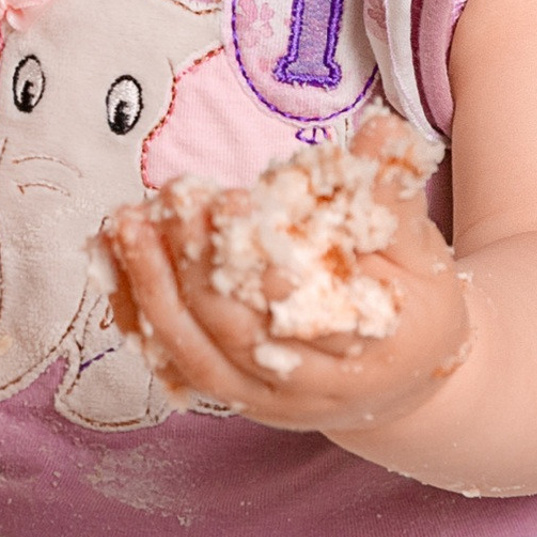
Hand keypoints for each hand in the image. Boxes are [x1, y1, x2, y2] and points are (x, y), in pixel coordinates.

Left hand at [105, 115, 472, 435]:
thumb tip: (382, 133)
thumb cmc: (414, 309)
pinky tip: (113, 256)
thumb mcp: (423, 255)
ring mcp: (264, 404)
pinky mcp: (228, 400)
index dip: (267, 263)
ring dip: (153, 289)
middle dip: (199, 267)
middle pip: (240, 336)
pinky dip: (136, 312)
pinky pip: (168, 363)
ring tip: (127, 223)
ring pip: (195, 356)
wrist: (402, 386)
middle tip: (175, 198)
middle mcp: (313, 393)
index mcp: (374, 357)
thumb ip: (395, 197)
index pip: (312, 317)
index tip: (234, 202)